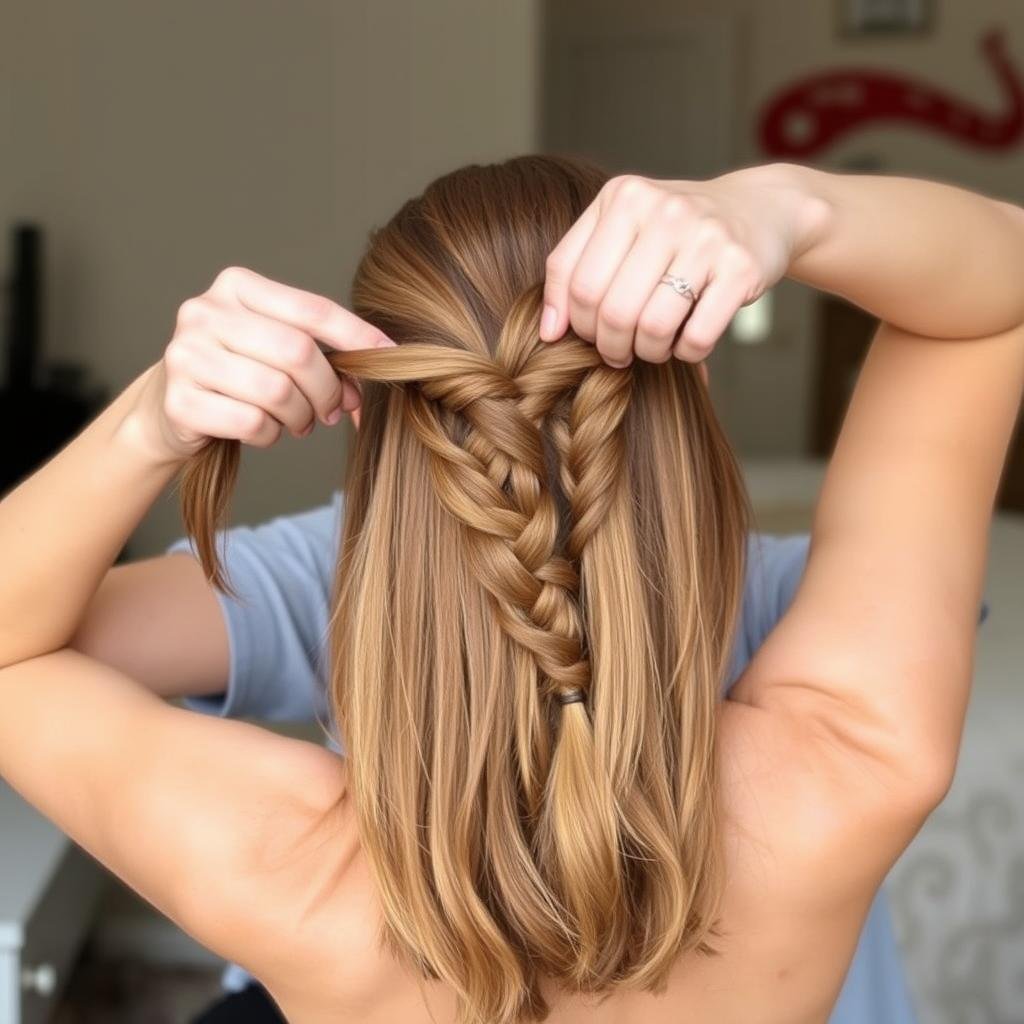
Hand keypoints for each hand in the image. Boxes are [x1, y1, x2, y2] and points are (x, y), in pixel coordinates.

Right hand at [134, 267, 392, 459]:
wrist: (168, 408)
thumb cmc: (238, 374)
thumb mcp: (274, 347)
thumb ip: (320, 350)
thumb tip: (371, 376)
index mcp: (236, 287)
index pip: (312, 309)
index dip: (357, 336)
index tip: (390, 355)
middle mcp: (204, 312)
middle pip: (298, 352)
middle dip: (327, 389)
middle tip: (332, 410)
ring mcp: (185, 355)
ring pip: (277, 392)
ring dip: (300, 417)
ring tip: (297, 421)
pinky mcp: (179, 400)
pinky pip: (253, 423)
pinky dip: (271, 435)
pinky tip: (265, 430)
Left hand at [540, 164, 825, 365]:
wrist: (759, 209)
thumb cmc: (674, 230)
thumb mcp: (619, 228)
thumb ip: (573, 268)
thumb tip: (548, 332)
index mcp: (624, 197)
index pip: (577, 283)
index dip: (577, 324)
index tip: (589, 335)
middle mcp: (664, 211)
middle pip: (612, 311)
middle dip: (611, 346)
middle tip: (620, 351)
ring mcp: (706, 238)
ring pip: (653, 328)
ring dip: (649, 353)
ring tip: (653, 346)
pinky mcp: (741, 269)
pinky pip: (697, 337)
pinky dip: (686, 352)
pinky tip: (687, 340)